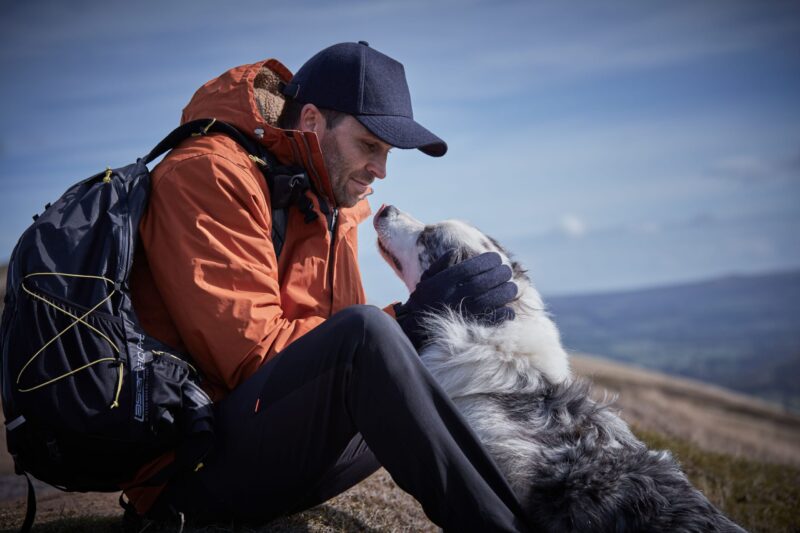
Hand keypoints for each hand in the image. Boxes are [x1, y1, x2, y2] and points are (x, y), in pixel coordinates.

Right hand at [394, 251, 516, 348]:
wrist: (413, 328)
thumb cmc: (424, 298)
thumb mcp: (427, 278)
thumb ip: (442, 264)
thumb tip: (458, 251)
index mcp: (442, 283)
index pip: (469, 268)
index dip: (485, 261)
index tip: (496, 257)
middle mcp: (451, 297)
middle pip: (482, 283)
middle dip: (498, 275)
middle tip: (507, 271)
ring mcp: (459, 314)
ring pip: (488, 300)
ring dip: (504, 293)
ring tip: (512, 288)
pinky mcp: (466, 329)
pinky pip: (488, 321)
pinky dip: (502, 315)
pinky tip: (509, 310)